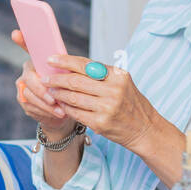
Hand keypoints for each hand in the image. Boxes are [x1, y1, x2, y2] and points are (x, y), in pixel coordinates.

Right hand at [11, 29, 76, 139]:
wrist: (63, 111)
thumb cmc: (68, 90)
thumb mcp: (72, 77)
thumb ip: (68, 69)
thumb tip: (72, 64)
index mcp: (38, 61)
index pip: (27, 47)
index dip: (21, 40)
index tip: (16, 33)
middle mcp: (27, 72)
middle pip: (29, 79)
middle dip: (42, 91)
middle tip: (54, 99)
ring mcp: (23, 87)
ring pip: (29, 95)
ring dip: (46, 104)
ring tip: (61, 110)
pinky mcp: (23, 102)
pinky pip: (31, 107)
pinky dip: (45, 112)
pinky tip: (56, 114)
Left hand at [41, 54, 159, 152]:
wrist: (145, 129)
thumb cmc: (130, 103)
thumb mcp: (122, 83)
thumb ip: (101, 75)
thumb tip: (71, 65)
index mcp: (118, 76)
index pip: (86, 65)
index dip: (65, 61)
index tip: (50, 59)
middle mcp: (113, 90)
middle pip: (76, 81)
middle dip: (56, 78)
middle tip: (45, 78)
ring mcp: (107, 108)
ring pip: (73, 97)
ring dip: (58, 93)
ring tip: (49, 91)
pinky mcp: (100, 123)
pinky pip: (76, 113)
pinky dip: (65, 108)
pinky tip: (59, 105)